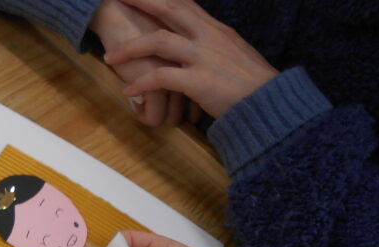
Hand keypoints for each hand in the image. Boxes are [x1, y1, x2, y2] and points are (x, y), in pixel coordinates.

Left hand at [103, 0, 278, 118]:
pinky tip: (129, 91)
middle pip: (169, 9)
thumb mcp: (230, 55)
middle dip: (141, 2)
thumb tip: (193, 47)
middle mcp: (208, 36)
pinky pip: (161, 78)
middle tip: (117, 0)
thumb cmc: (250, 85)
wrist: (268, 104)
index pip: (183, 3)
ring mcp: (203, 57)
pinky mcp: (199, 81)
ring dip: (130, 48)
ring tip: (110, 58)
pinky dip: (142, 83)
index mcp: (215, 29)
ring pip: (159, 41)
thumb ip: (209, 47)